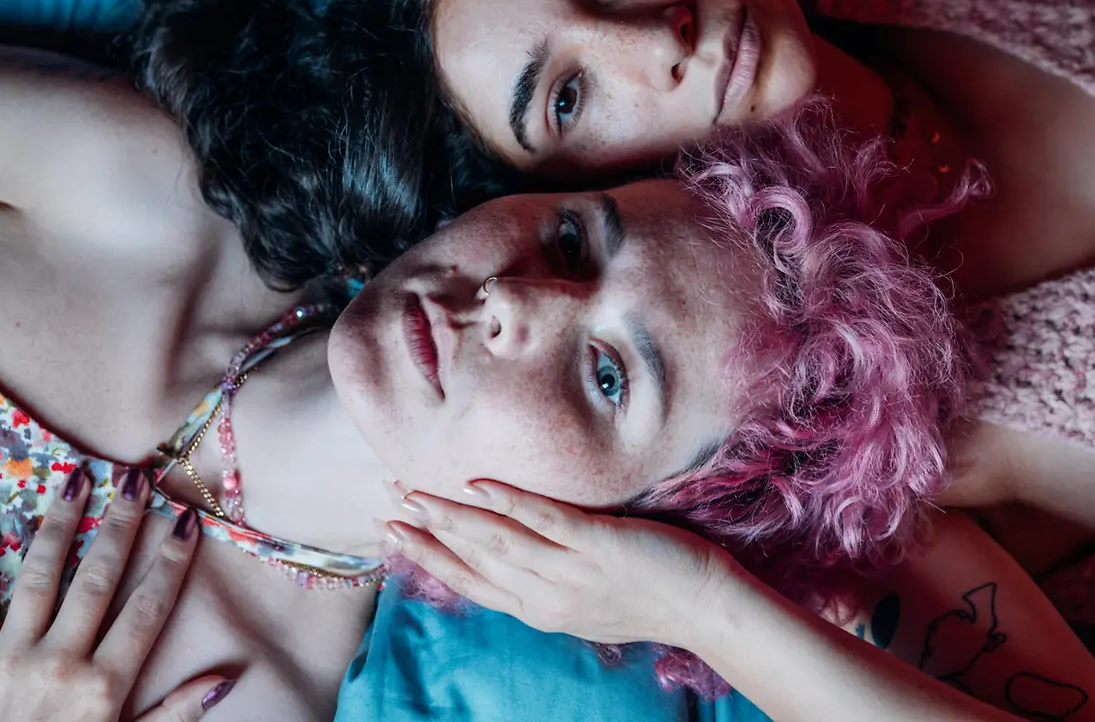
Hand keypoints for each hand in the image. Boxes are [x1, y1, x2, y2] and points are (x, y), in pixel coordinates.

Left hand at [0, 469, 233, 720]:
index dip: (171, 562)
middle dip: (121, 525)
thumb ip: (172, 716)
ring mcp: (4, 661)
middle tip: (137, 477)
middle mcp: (58, 664)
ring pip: (38, 578)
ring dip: (60, 523)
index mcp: (102, 688)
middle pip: (97, 581)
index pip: (147, 610)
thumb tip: (226, 675)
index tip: (188, 520)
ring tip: (77, 477)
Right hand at [384, 480, 737, 648]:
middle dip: (427, 533)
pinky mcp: (601, 546)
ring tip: (415, 494)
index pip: (472, 583)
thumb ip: (548, 582)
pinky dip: (510, 504)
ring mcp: (573, 571)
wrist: (706, 609)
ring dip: (452, 517)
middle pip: (474, 561)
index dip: (430, 557)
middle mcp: (548, 596)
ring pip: (499, 542)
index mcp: (541, 609)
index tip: (393, 533)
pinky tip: (480, 485)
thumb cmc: (651, 597)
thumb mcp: (586, 603)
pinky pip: (547, 522)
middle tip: (388, 502)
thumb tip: (517, 556)